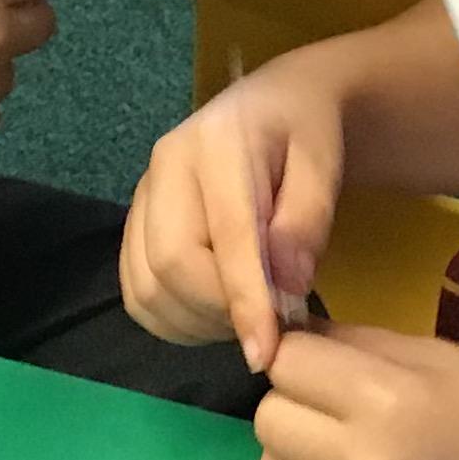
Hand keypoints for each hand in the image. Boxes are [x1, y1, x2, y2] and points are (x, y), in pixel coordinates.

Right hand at [120, 57, 346, 368]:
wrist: (277, 105)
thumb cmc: (306, 134)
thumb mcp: (324, 164)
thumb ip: (307, 220)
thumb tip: (287, 285)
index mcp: (216, 143)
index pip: (224, 237)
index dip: (244, 301)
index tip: (266, 354)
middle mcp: (163, 166)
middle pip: (171, 266)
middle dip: (220, 313)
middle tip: (269, 327)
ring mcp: (141, 195)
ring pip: (147, 287)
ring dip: (196, 323)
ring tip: (245, 319)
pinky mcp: (134, 224)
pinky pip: (137, 292)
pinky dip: (172, 320)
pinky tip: (213, 315)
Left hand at [229, 326, 458, 459]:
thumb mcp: (431, 355)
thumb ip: (350, 343)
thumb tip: (278, 334)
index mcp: (386, 400)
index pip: (286, 363)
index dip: (299, 358)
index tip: (323, 366)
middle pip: (268, 419)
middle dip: (294, 404)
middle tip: (338, 411)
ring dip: (291, 457)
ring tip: (334, 454)